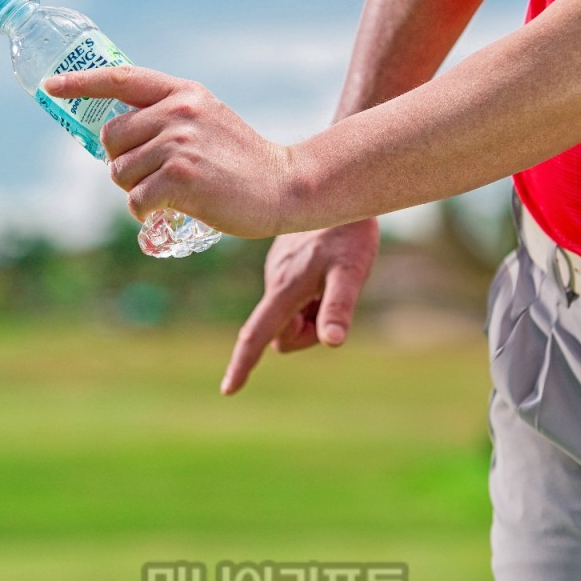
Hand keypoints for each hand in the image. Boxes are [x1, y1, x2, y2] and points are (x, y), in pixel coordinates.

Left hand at [43, 66, 296, 238]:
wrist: (285, 185)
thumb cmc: (241, 160)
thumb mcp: (208, 120)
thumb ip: (168, 116)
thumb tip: (116, 132)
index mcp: (183, 93)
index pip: (120, 79)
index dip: (80, 83)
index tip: (51, 87)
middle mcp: (179, 112)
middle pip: (111, 137)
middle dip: (120, 162)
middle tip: (151, 176)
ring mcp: (179, 144)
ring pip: (120, 173)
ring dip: (135, 191)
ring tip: (169, 194)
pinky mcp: (181, 179)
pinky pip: (136, 200)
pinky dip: (145, 212)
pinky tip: (168, 211)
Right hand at [220, 218, 379, 395]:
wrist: (341, 191)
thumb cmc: (350, 232)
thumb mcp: (352, 271)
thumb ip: (338, 306)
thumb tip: (330, 342)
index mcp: (285, 289)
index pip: (258, 335)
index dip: (243, 364)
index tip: (228, 390)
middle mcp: (275, 281)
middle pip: (282, 333)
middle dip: (305, 331)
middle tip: (333, 301)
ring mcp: (277, 271)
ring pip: (290, 313)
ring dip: (310, 311)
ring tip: (334, 278)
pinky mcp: (284, 261)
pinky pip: (293, 295)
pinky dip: (310, 295)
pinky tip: (328, 267)